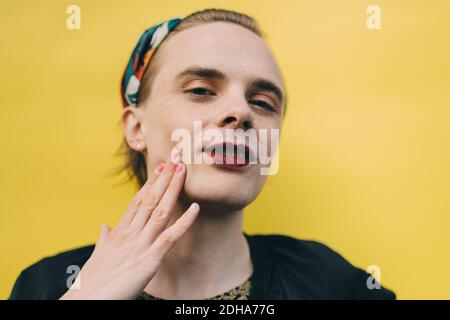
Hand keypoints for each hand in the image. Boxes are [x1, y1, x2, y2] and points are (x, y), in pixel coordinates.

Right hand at [60, 151, 198, 299]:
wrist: (86, 301)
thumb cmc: (91, 281)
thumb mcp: (99, 255)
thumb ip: (104, 238)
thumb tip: (105, 225)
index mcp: (119, 232)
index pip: (137, 201)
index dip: (150, 183)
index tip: (160, 167)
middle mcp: (129, 234)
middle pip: (149, 200)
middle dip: (163, 178)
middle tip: (176, 158)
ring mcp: (139, 245)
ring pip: (159, 211)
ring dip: (172, 190)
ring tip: (183, 170)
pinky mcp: (148, 260)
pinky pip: (170, 237)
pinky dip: (184, 222)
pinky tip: (196, 208)